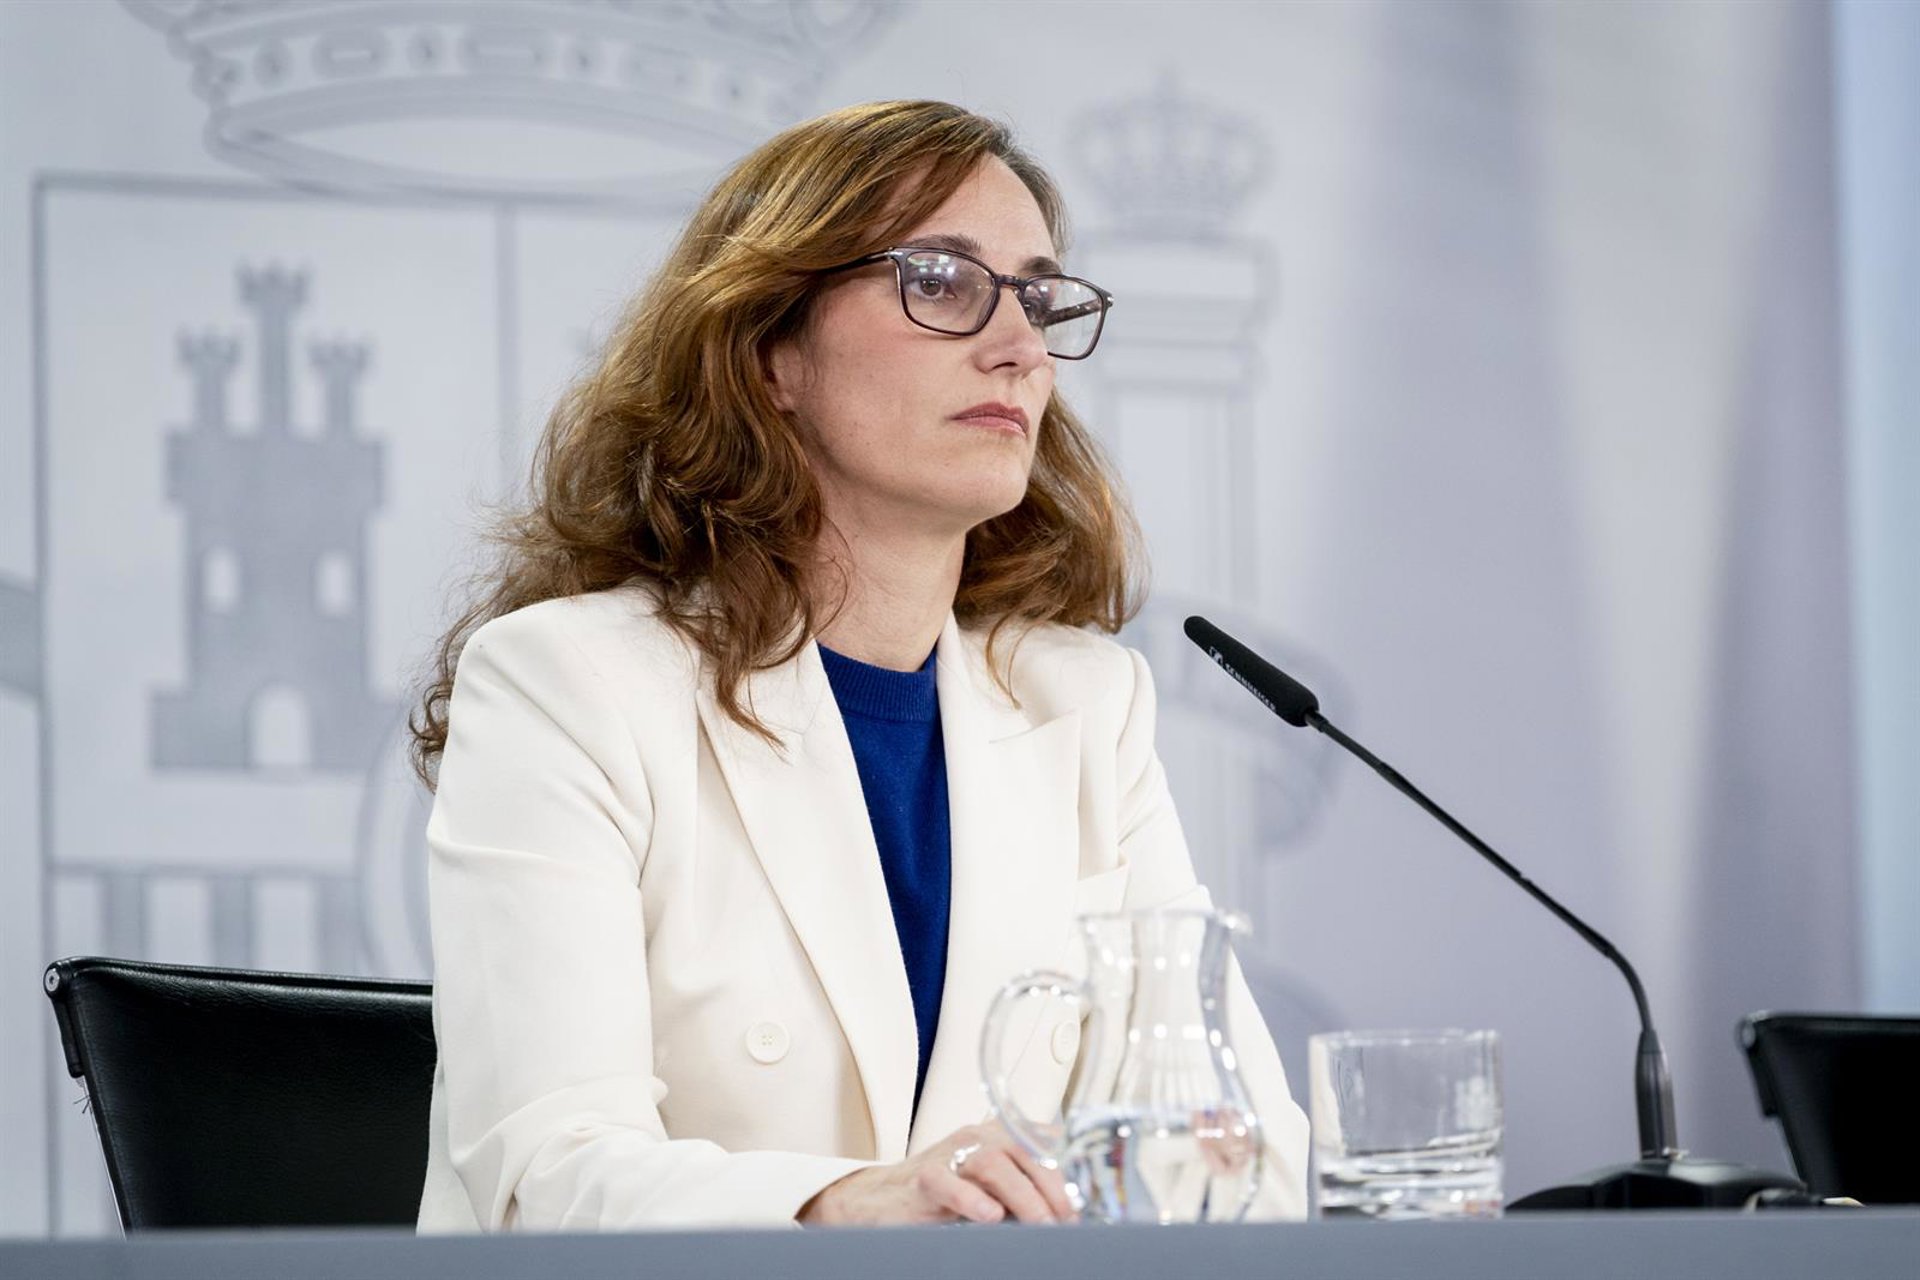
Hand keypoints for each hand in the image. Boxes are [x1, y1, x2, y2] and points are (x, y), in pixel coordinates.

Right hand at [797, 1124, 1074, 1225]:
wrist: (886, 1200)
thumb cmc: (948, 1198)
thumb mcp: (996, 1191)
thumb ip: (1028, 1192)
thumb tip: (1073, 1216)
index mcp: (1002, 1137)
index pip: (1045, 1142)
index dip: (1070, 1169)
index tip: (1089, 1199)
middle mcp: (979, 1138)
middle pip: (1025, 1152)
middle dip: (1053, 1189)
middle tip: (1069, 1221)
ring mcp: (950, 1155)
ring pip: (993, 1165)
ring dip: (1023, 1197)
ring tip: (1041, 1226)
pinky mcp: (923, 1177)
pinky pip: (947, 1182)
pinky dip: (970, 1199)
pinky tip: (990, 1217)